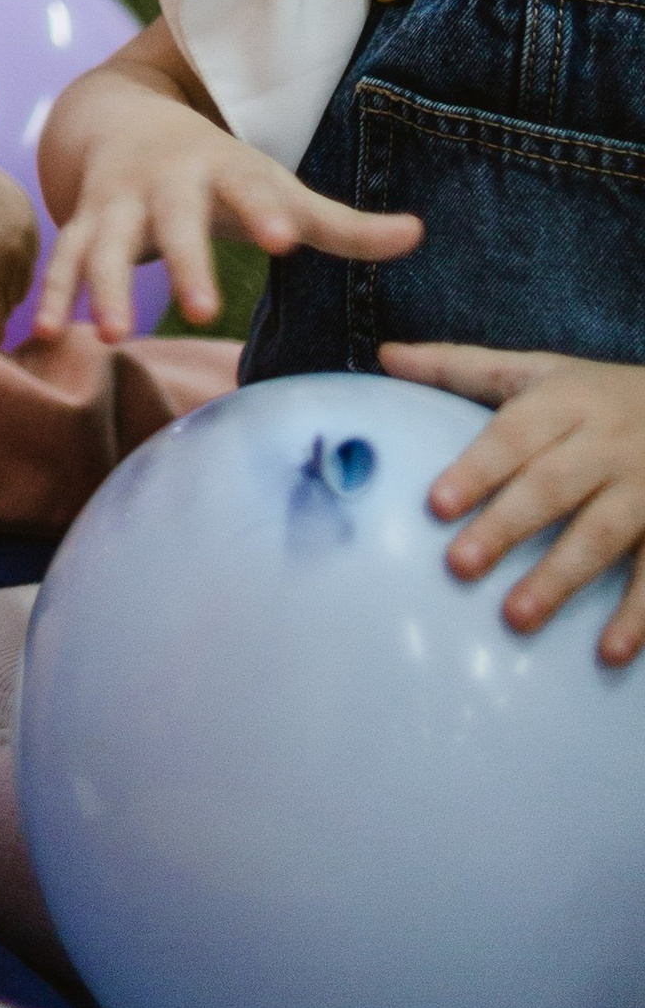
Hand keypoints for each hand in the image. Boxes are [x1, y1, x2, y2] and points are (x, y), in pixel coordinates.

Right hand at [33, 76, 419, 341]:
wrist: (119, 118)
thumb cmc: (216, 170)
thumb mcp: (274, 185)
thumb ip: (341, 223)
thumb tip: (419, 235)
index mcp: (222, 170)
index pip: (250, 189)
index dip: (266, 212)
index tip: (285, 241)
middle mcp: (165, 184)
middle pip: (174, 221)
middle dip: (183, 260)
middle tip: (201, 306)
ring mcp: (117, 203)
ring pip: (105, 244)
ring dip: (104, 287)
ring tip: (111, 334)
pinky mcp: (80, 224)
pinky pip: (62, 260)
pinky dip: (52, 294)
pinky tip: (44, 334)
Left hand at [391, 342, 644, 662]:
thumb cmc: (598, 394)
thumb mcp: (538, 371)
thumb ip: (461, 367)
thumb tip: (386, 355)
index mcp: (564, 401)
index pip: (514, 434)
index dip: (476, 468)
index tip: (436, 504)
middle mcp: (605, 442)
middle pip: (551, 485)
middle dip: (506, 526)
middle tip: (459, 566)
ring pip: (602, 532)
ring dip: (560, 577)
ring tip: (517, 617)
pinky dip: (639, 614)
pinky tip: (611, 651)